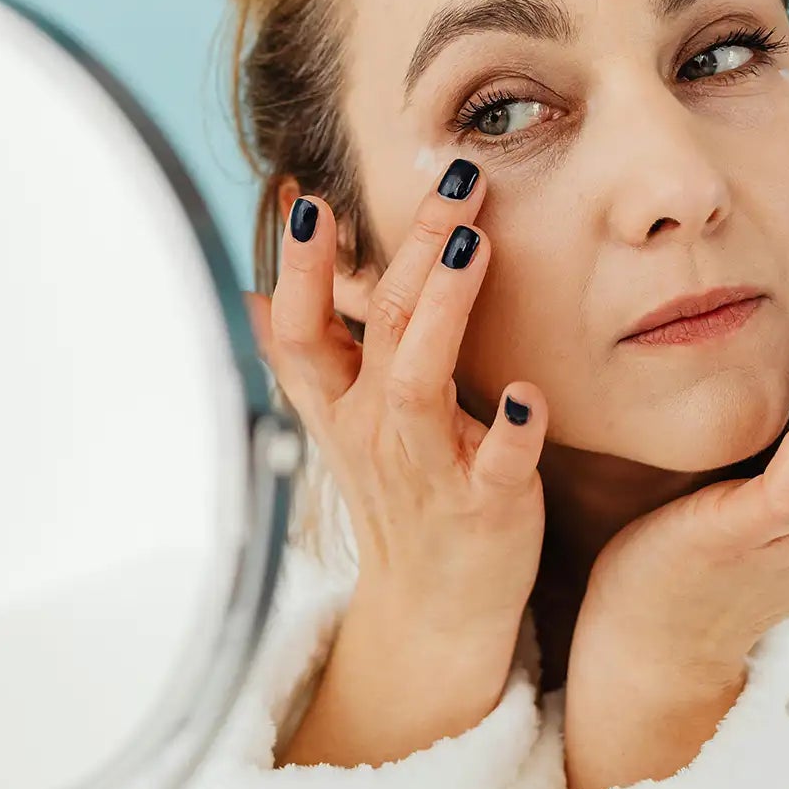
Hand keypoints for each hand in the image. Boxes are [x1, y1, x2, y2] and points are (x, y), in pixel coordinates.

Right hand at [242, 158, 549, 643]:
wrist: (435, 609)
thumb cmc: (398, 496)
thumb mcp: (338, 424)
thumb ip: (309, 355)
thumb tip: (257, 292)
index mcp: (338, 404)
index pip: (303, 327)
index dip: (299, 269)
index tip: (310, 203)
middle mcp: (372, 429)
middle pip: (380, 327)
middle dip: (410, 249)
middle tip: (450, 179)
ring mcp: (427, 467)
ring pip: (419, 381)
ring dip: (444, 311)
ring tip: (472, 246)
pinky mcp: (486, 504)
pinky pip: (496, 466)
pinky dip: (510, 431)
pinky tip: (531, 393)